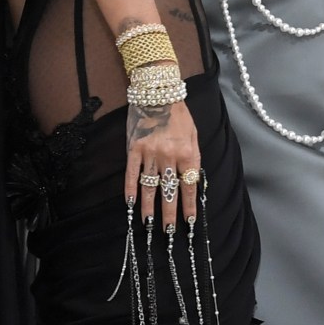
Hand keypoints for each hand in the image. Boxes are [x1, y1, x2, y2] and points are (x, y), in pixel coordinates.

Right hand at [125, 94, 203, 229]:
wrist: (158, 93)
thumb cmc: (179, 114)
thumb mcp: (194, 134)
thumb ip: (193, 157)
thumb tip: (192, 180)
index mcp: (187, 153)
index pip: (189, 186)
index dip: (189, 205)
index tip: (189, 221)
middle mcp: (169, 156)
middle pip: (169, 191)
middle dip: (169, 213)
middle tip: (168, 231)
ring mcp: (150, 153)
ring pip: (149, 186)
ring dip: (149, 206)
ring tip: (149, 222)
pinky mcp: (134, 149)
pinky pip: (132, 173)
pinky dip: (130, 188)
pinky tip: (130, 202)